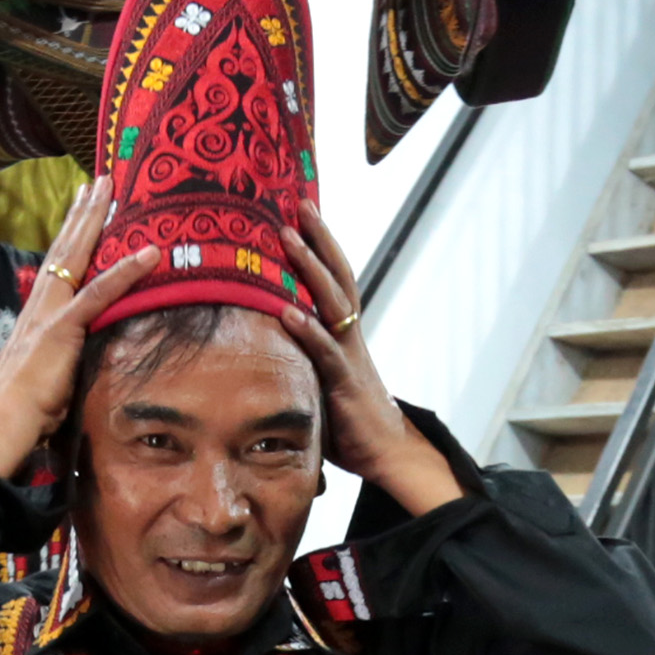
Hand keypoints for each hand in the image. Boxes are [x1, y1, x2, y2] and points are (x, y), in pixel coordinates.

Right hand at [0, 178, 161, 480]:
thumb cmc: (20, 412)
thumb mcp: (45, 377)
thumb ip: (61, 360)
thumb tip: (76, 362)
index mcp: (35, 316)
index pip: (55, 267)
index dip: (69, 237)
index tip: (79, 208)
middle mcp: (40, 305)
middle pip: (65, 250)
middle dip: (82, 214)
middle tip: (98, 181)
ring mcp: (50, 314)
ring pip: (76, 257)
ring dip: (96, 221)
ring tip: (112, 190)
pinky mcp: (63, 329)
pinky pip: (100, 294)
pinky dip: (126, 271)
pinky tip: (149, 253)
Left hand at [280, 208, 463, 515]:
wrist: (389, 451)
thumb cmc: (352, 418)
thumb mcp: (323, 379)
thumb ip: (301, 358)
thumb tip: (266, 345)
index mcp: (345, 333)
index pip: (335, 279)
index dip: (322, 246)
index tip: (302, 213)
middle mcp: (350, 335)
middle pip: (337, 275)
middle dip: (318, 238)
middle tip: (297, 204)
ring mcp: (349, 355)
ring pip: (332, 301)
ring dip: (309, 268)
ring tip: (286, 239)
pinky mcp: (344, 382)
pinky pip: (325, 350)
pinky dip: (307, 329)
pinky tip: (286, 310)